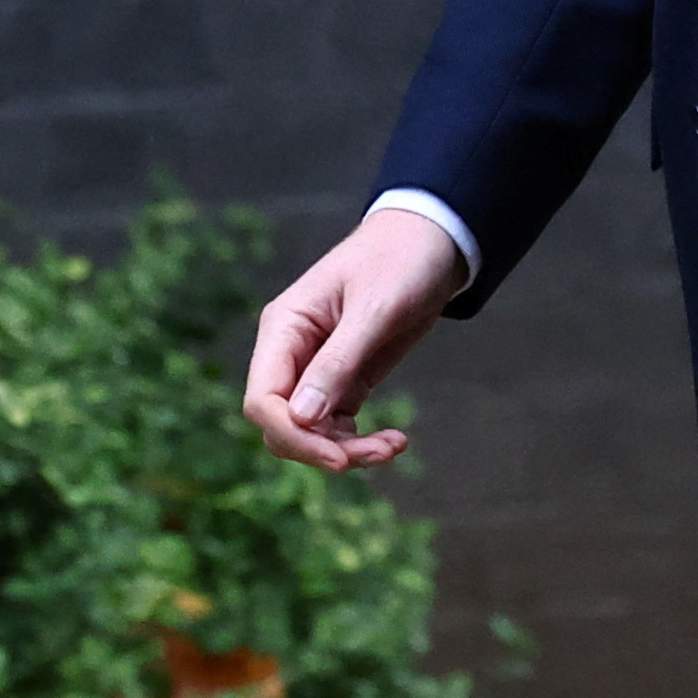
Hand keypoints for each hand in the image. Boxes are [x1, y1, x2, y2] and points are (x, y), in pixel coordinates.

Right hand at [242, 209, 466, 471]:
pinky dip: (358, 441)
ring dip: (346, 450)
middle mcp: (292, 352)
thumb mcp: (374, 309)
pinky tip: (394, 440)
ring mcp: (317, 368)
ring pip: (309, 432)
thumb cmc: (401, 260)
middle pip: (282, 424)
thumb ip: (338, 362)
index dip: (292, 434)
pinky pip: (335, 426)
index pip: (263, 399)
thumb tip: (302, 418)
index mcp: (284, 327)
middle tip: (378, 452)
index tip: (338, 457)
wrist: (434, 240)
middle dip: (322, 448)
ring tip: (394, 446)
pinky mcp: (345, 379)